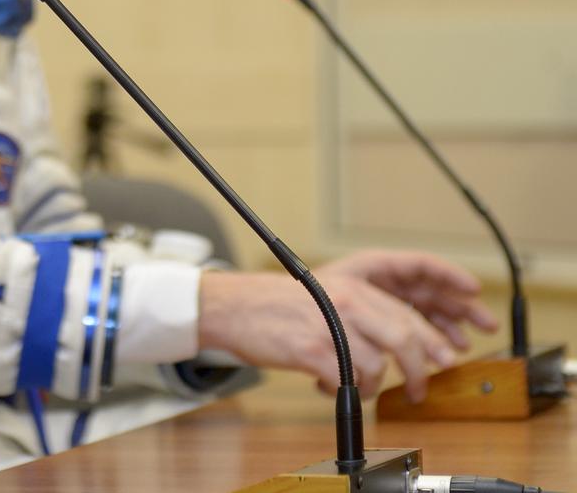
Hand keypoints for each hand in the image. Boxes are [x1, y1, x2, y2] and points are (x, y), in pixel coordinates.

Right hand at [197, 262, 478, 401]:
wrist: (232, 306)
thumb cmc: (273, 303)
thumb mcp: (323, 294)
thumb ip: (359, 310)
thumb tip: (397, 339)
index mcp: (351, 286)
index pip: (406, 313)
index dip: (432, 338)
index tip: (445, 357)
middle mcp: (345, 302)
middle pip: (403, 338)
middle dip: (419, 369)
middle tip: (419, 388)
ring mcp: (330, 326)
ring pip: (377, 365)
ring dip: (371, 384)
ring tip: (355, 385)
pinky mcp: (312, 351)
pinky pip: (347, 382)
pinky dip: (342, 390)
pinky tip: (326, 384)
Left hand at [318, 249, 498, 350]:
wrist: (281, 312)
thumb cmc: (304, 295)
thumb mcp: (336, 291)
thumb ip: (369, 303)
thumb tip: (397, 325)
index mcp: (376, 266)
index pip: (421, 265)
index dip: (449, 274)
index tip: (472, 287)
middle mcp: (385, 281)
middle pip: (431, 290)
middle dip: (460, 306)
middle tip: (485, 324)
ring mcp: (384, 300)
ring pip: (427, 310)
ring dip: (449, 326)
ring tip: (465, 345)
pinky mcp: (380, 321)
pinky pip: (414, 326)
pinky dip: (430, 337)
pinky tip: (443, 353)